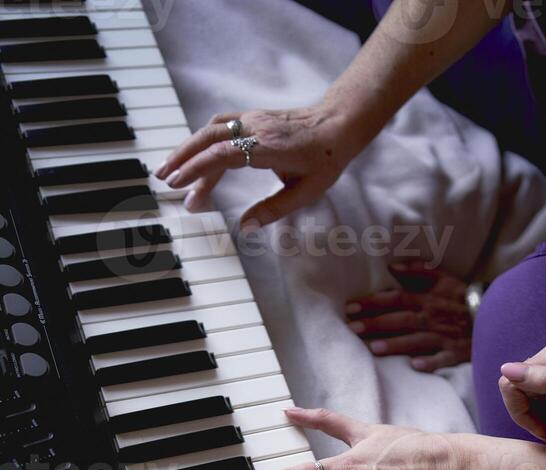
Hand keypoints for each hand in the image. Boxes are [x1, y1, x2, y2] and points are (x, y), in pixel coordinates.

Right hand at [155, 101, 358, 224]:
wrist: (337, 124)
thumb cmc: (324, 160)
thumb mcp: (305, 192)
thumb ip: (274, 209)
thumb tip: (245, 227)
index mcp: (267, 148)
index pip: (223, 155)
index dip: (197, 169)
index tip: (179, 185)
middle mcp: (255, 129)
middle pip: (208, 138)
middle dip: (182, 158)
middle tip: (161, 178)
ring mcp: (252, 120)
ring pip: (210, 130)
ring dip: (187, 148)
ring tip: (170, 170)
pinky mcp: (251, 118)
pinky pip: (219, 126)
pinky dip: (201, 140)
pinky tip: (193, 155)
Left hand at [344, 260, 472, 371]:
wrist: (494, 313)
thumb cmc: (461, 296)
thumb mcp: (443, 277)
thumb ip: (417, 270)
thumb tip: (392, 266)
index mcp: (426, 298)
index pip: (395, 298)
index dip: (372, 302)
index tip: (350, 307)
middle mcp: (431, 317)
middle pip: (400, 319)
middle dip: (375, 324)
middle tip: (352, 329)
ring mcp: (443, 336)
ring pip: (417, 340)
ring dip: (396, 344)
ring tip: (374, 349)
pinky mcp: (455, 352)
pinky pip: (443, 358)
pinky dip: (431, 361)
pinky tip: (415, 366)